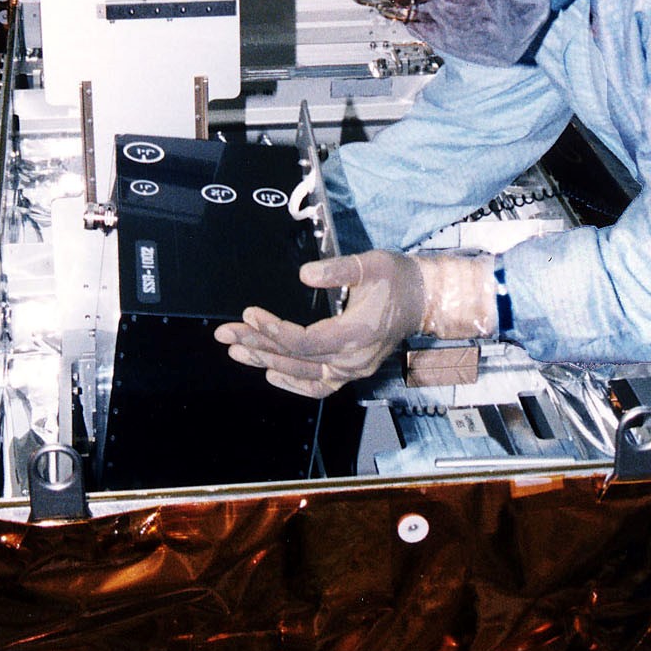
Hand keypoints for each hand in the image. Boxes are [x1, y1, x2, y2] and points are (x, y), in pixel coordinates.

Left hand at [217, 252, 426, 397]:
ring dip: (267, 362)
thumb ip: (338, 270)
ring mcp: (352, 369)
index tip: (249, 314)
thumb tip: (305, 274)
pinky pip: (318, 386)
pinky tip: (270, 373)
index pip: (304, 341)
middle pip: (296, 359)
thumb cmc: (399, 280)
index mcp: (356, 335)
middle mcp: (353, 360)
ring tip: (237, 350)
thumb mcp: (372, 265)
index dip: (273, 330)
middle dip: (257, 346)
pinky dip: (293, 382)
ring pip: (303, 374)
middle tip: (225, 335)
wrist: (425, 299)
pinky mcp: (352, 369)